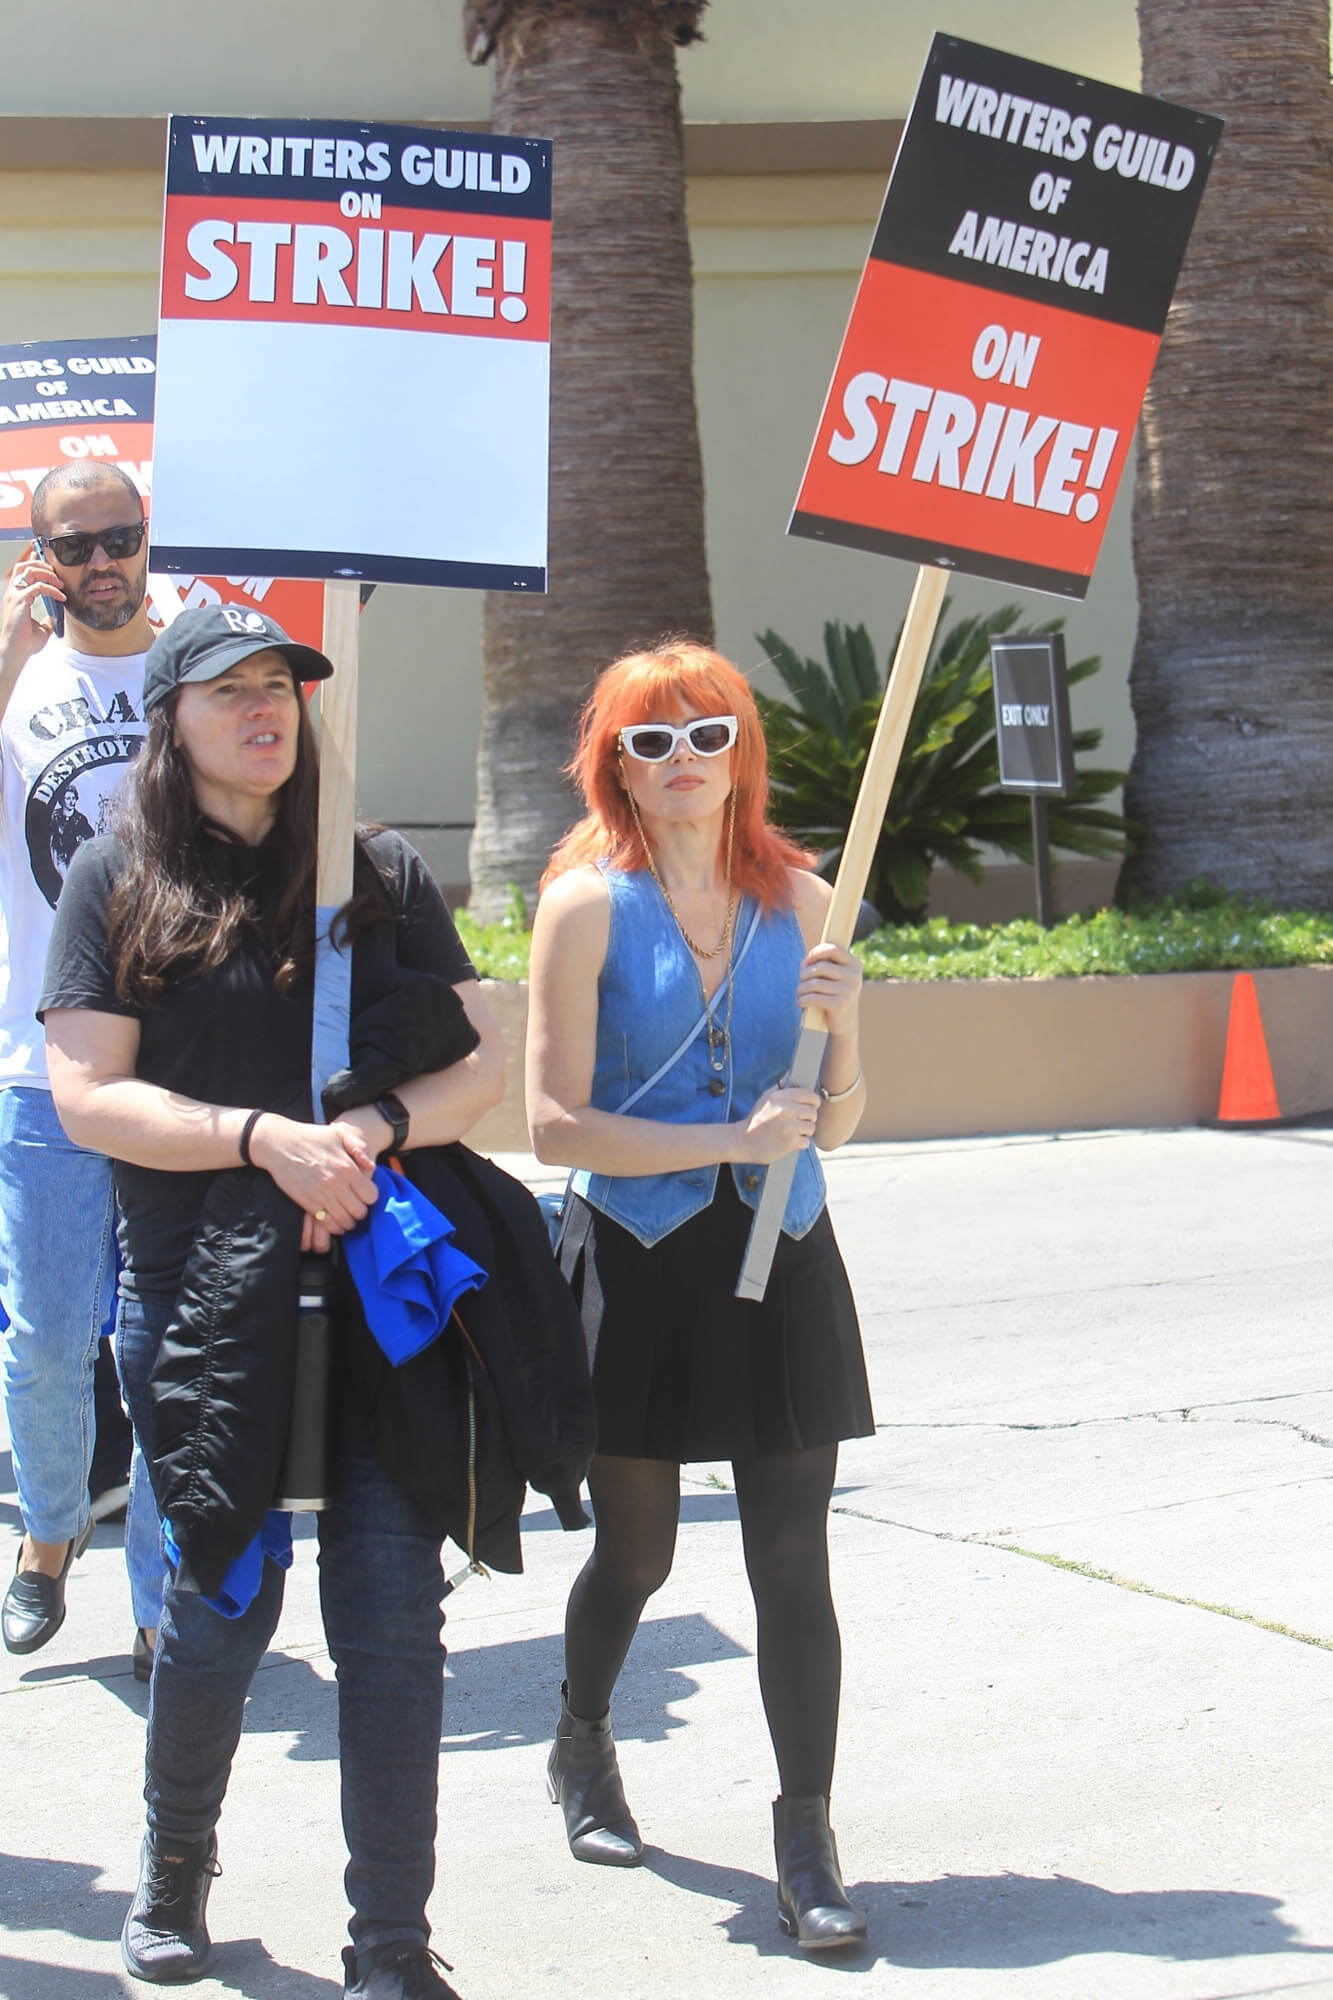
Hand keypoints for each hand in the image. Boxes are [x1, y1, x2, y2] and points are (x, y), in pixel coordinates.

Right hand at [1, 547, 63, 679]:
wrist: (17, 652)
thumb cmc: (26, 643)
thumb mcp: (42, 629)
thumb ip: (48, 620)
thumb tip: (56, 617)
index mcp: (16, 597)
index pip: (22, 573)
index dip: (34, 564)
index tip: (50, 566)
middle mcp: (13, 593)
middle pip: (24, 566)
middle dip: (41, 564)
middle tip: (57, 575)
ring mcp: (15, 595)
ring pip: (29, 571)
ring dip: (48, 574)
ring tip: (61, 584)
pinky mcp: (19, 601)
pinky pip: (39, 587)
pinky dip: (52, 589)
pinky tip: (61, 598)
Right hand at [249, 1114, 379, 1240]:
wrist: (279, 1144)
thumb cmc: (311, 1137)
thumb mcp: (339, 1133)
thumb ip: (359, 1147)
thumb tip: (371, 1168)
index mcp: (347, 1168)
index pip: (371, 1195)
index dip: (370, 1197)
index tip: (365, 1194)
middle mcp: (336, 1184)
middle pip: (359, 1211)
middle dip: (360, 1211)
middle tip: (356, 1207)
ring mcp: (321, 1195)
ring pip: (345, 1221)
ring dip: (348, 1221)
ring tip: (346, 1216)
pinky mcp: (307, 1203)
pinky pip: (326, 1224)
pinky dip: (333, 1227)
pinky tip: (334, 1221)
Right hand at [734, 1084, 821, 1164]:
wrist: (742, 1142)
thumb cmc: (756, 1119)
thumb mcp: (765, 1098)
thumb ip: (780, 1087)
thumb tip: (790, 1075)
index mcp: (780, 1097)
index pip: (810, 1095)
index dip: (813, 1101)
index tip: (809, 1106)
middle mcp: (786, 1110)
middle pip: (813, 1112)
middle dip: (807, 1118)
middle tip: (797, 1122)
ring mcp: (789, 1127)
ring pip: (811, 1127)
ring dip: (804, 1132)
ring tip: (791, 1132)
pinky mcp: (791, 1142)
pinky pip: (806, 1142)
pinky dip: (799, 1143)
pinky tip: (788, 1141)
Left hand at [796, 942, 862, 1037]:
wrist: (845, 1023)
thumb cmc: (834, 994)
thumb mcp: (835, 976)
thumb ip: (826, 962)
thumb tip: (808, 958)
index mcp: (854, 964)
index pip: (832, 949)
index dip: (815, 953)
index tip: (805, 963)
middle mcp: (854, 976)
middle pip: (820, 967)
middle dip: (804, 974)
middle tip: (801, 982)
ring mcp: (848, 991)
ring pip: (814, 983)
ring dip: (801, 989)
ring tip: (799, 994)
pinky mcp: (840, 1005)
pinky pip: (813, 998)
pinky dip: (802, 1000)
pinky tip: (800, 1002)